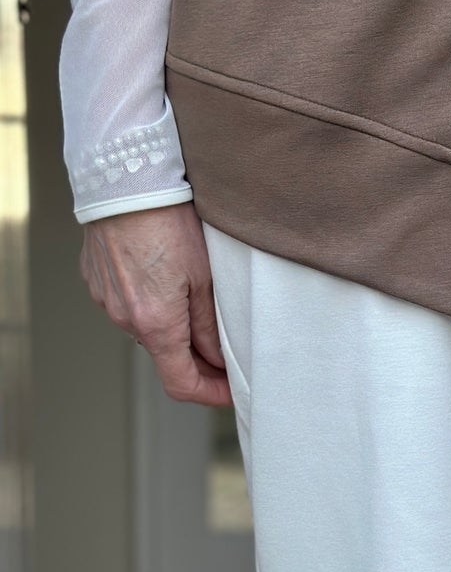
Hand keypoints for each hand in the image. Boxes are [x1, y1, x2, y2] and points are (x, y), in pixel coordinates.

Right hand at [79, 201, 230, 406]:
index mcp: (154, 323)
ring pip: (148, 330)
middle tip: (227, 352)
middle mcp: (124, 318)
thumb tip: (218, 360)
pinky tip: (167, 280)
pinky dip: (152, 305)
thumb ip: (209, 327)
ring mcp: (106, 300)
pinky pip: (129, 306)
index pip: (181, 383)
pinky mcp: (97, 281)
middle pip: (165, 357)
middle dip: (197, 361)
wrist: (123, 178)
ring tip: (198, 306)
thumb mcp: (205, 278)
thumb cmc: (168, 221)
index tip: (232, 391)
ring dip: (173, 329)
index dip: (210, 393)